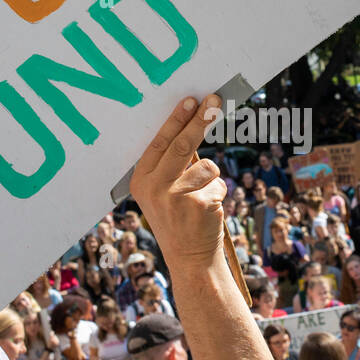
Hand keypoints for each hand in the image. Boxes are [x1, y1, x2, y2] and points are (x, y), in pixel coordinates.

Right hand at [131, 96, 227, 272]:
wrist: (189, 258)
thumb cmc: (179, 219)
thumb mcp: (162, 192)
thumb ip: (171, 165)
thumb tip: (192, 126)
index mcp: (141, 180)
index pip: (160, 142)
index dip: (177, 119)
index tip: (190, 100)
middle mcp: (154, 187)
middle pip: (183, 144)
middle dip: (201, 120)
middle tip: (214, 101)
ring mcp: (176, 197)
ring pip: (207, 166)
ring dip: (212, 178)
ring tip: (201, 198)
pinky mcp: (198, 204)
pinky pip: (218, 184)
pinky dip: (218, 193)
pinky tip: (207, 211)